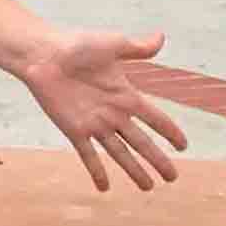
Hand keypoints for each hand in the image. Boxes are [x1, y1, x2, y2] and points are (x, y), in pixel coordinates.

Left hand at [15, 28, 186, 192]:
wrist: (41, 54)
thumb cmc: (75, 45)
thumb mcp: (112, 45)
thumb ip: (137, 47)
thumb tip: (161, 37)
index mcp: (126, 95)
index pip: (155, 118)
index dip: (170, 132)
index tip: (183, 146)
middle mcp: (113, 113)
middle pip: (142, 142)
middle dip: (158, 160)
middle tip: (172, 178)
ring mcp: (94, 123)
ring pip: (120, 153)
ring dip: (134, 170)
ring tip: (148, 188)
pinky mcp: (73, 129)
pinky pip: (88, 154)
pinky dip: (96, 171)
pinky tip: (104, 188)